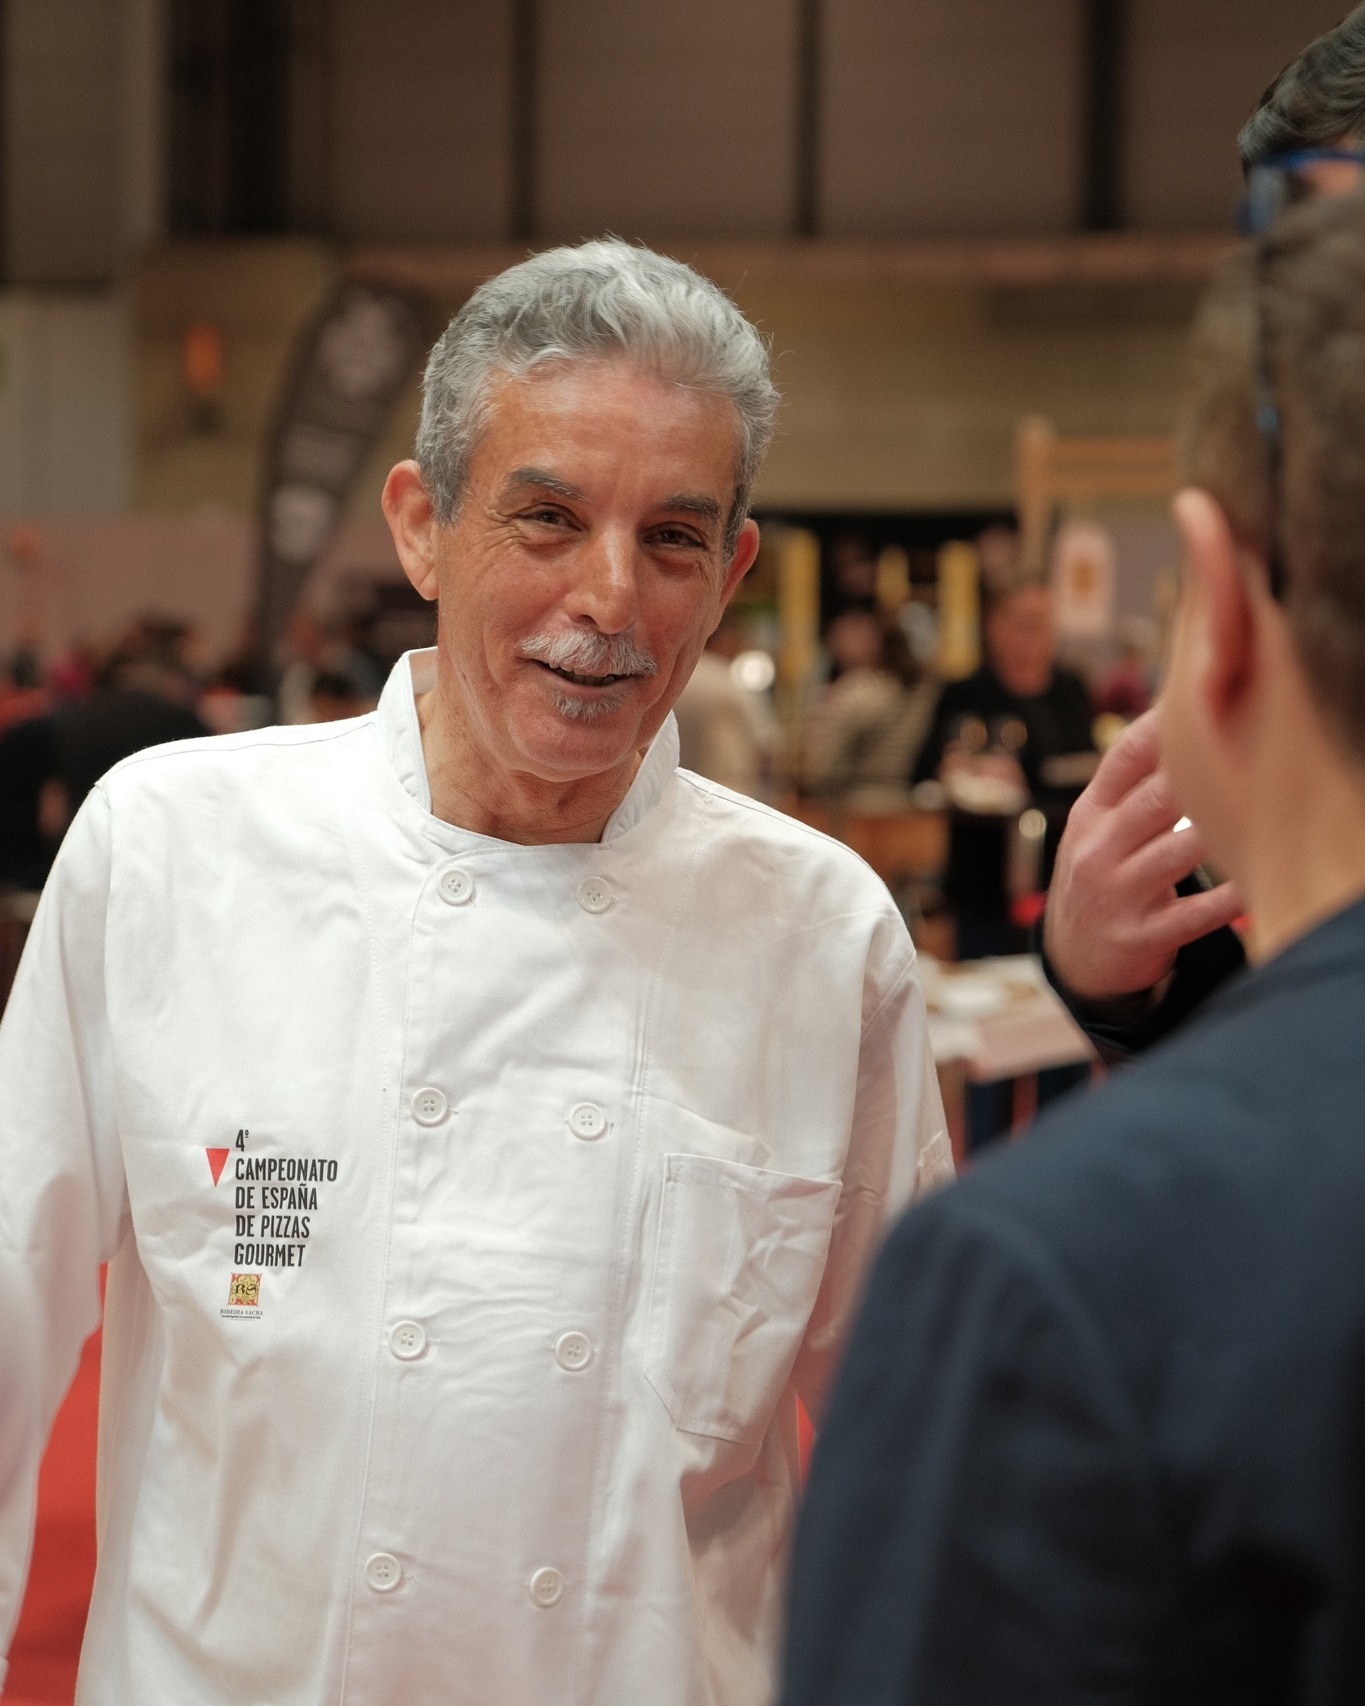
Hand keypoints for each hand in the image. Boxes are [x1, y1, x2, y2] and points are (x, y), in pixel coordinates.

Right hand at [1043, 708, 1242, 1001]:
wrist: (1074, 957)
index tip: (1210, 702)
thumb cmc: (1102, 874)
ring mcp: (1119, 894)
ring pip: (1179, 851)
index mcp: (1090, 815)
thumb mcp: (1097, 827)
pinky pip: (1197, 914)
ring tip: (1266, 810)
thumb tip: (1180, 719)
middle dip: (1207, 775)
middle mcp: (1098, 850)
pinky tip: (1256, 879)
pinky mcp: (1143, 936)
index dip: (1167, 727)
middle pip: (1157, 798)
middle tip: (1256, 753)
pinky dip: (1232, 897)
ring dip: (1224, 831)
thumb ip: (1132, 783)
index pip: (1124, 757)